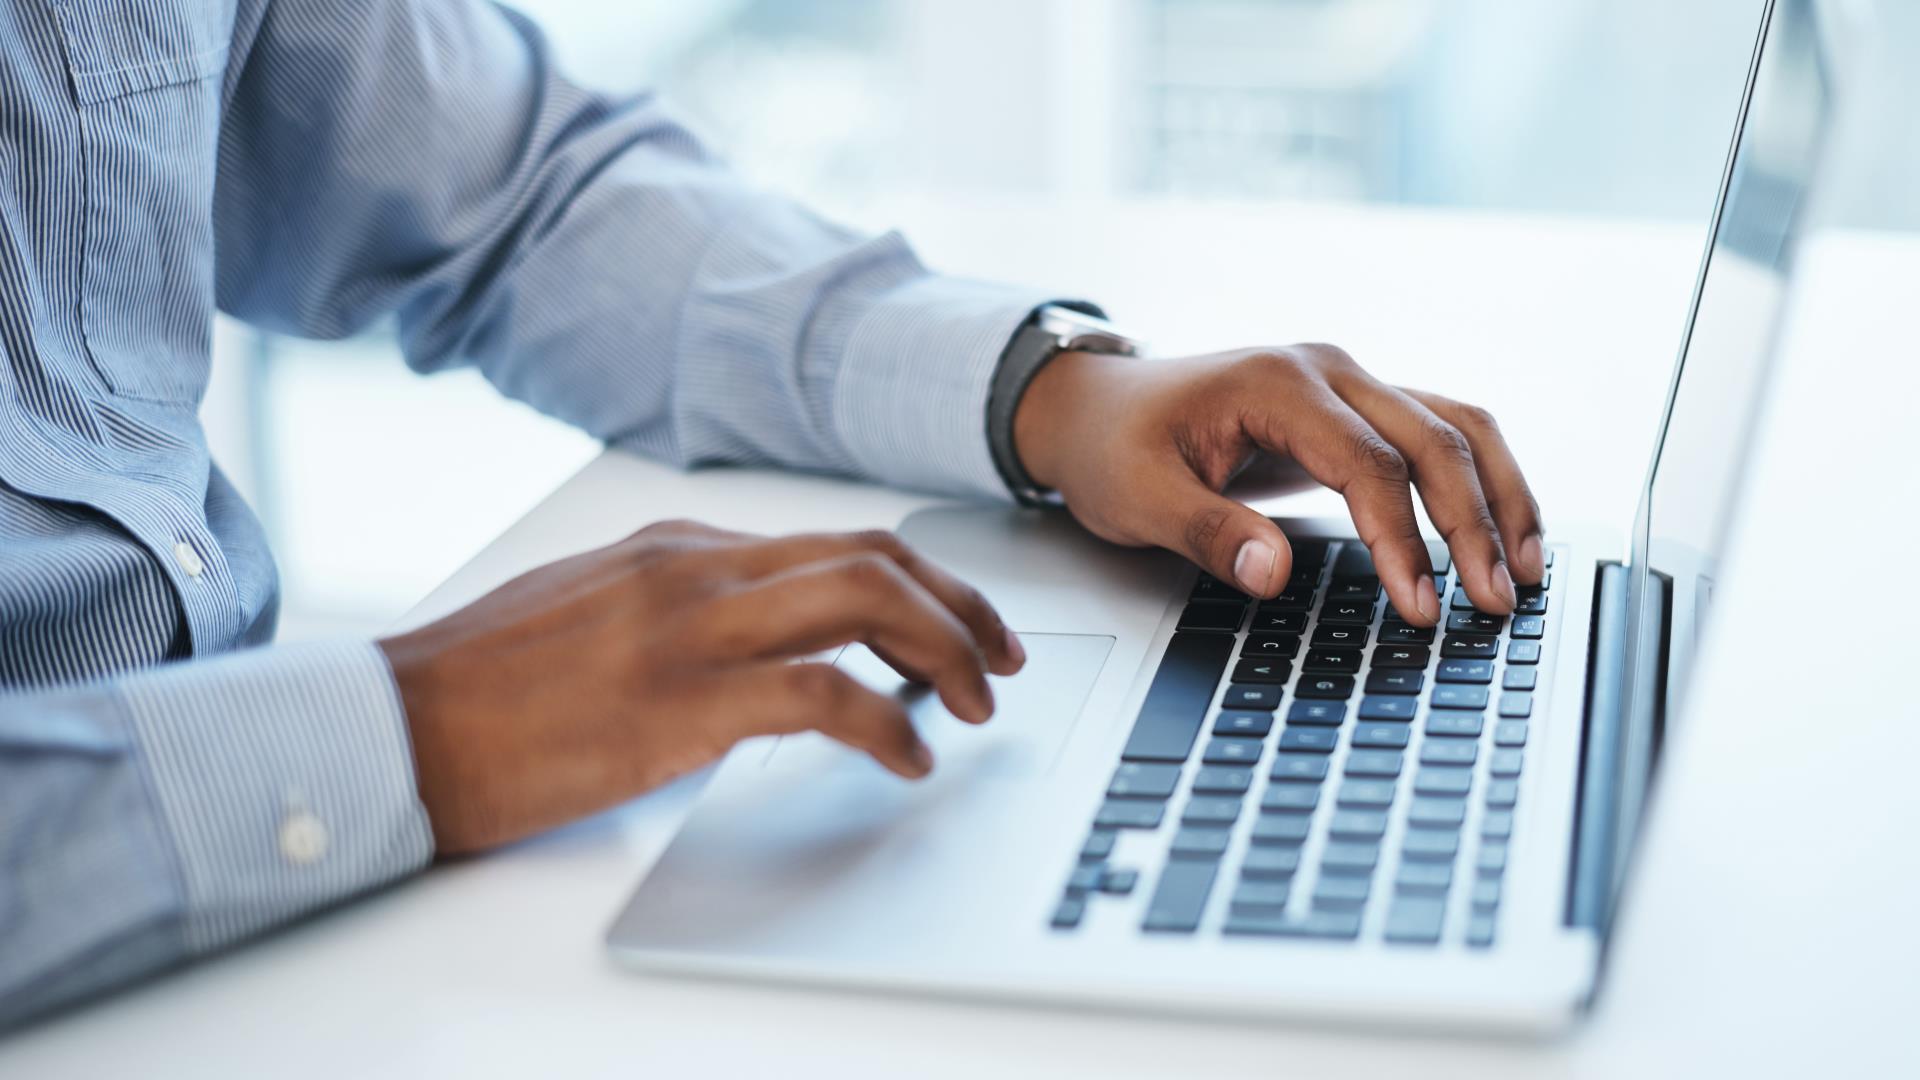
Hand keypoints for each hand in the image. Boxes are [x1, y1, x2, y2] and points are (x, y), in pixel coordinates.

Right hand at [378, 521, 1024, 852]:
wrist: (391, 727)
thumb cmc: (482, 688)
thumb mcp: (591, 613)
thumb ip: (678, 609)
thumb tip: (762, 642)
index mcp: (677, 545)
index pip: (833, 541)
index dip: (918, 579)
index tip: (960, 621)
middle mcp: (695, 567)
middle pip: (871, 554)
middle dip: (958, 604)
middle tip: (1000, 659)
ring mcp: (688, 626)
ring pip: (864, 597)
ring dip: (942, 648)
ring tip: (973, 704)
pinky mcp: (678, 701)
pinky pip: (822, 694)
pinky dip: (885, 723)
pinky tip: (906, 757)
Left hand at [1012, 344, 1543, 622]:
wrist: (1098, 407)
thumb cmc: (1114, 448)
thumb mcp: (1138, 498)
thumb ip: (1208, 532)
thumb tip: (1274, 573)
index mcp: (1276, 385)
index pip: (1369, 465)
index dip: (1403, 539)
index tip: (1422, 605)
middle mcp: (1328, 371)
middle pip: (1434, 437)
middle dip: (1475, 523)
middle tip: (1494, 601)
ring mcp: (1349, 383)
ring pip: (1456, 425)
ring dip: (1500, 494)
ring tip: (1526, 570)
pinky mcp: (1357, 409)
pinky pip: (1439, 433)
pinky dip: (1479, 480)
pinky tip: (1504, 532)